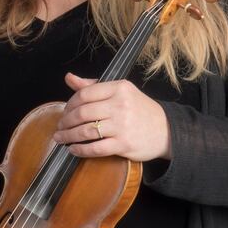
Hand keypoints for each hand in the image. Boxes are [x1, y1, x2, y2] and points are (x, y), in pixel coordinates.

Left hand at [53, 73, 170, 161]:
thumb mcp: (121, 92)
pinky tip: (73, 149)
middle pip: (82, 113)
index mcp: (119, 88)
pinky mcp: (124, 144)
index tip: (65, 111)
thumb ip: (94, 86)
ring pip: (85, 131)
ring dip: (68, 136)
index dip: (69, 104)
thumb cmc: (140, 110)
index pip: (84, 94)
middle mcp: (121, 105)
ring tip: (61, 138)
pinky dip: (80, 150)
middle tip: (60, 127)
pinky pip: (95, 148)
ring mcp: (122, 125)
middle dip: (65, 121)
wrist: (167, 130)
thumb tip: (69, 78)